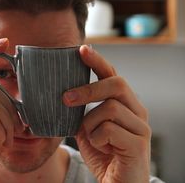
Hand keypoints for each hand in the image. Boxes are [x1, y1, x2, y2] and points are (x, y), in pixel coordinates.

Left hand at [64, 45, 150, 182]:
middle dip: (88, 89)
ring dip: (90, 124)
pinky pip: (108, 129)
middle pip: (116, 84)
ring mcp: (140, 127)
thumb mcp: (86, 128)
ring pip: (109, 108)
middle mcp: (137, 111)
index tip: (82, 49)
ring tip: (92, 138)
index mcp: (125, 104)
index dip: (98, 61)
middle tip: (66, 98)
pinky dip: (96, 138)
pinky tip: (101, 147)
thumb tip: (62, 93)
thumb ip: (81, 111)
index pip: (113, 75)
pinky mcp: (138, 143)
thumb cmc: (102, 153)